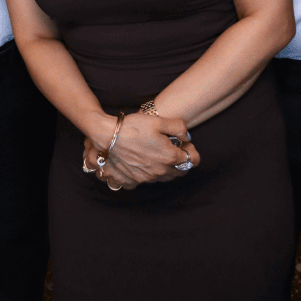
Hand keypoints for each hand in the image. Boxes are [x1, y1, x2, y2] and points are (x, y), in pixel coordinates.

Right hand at [83, 111, 199, 186]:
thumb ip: (178, 127)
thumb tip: (187, 136)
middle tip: (175, 148)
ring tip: (159, 153)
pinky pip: (152, 180)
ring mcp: (149, 177)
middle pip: (181, 171)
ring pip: (167, 177)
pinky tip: (147, 160)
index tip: (186, 144)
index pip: (193, 160)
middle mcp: (161, 171)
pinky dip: (154, 172)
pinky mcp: (137, 180)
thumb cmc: (133, 127)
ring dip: (168, 168)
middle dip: (182, 162)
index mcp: (170, 157)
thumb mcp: (158, 120)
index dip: (193, 151)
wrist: (108, 137)